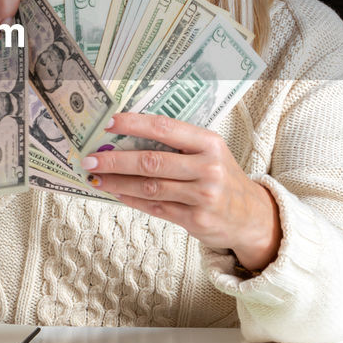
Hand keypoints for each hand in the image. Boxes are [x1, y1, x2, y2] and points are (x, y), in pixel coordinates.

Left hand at [80, 112, 281, 272]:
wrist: (252, 215)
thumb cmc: (223, 177)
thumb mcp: (210, 152)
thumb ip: (177, 145)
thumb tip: (127, 138)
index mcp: (209, 143)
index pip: (165, 128)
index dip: (134, 124)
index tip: (109, 123)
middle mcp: (208, 168)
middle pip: (151, 161)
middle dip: (115, 159)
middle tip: (90, 158)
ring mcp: (202, 196)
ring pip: (149, 187)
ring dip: (117, 181)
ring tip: (96, 177)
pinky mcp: (196, 219)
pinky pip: (155, 207)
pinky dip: (131, 199)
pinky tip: (115, 192)